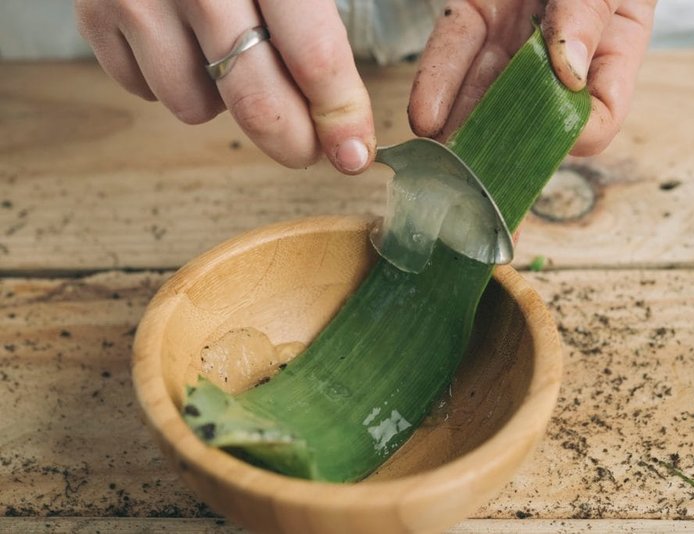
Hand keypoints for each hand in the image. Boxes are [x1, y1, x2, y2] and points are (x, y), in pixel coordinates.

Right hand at [75, 0, 374, 173]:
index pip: (312, 55)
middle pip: (255, 100)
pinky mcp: (92, 11)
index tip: (354, 153)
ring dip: (222, 99)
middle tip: (307, 148)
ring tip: (229, 53)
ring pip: (194, 107)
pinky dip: (171, 81)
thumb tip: (347, 112)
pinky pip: (143, 90)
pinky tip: (183, 43)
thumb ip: (321, 22)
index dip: (339, 115)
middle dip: (292, 141)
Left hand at [408, 0, 656, 155]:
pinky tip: (425, 116)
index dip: (580, 131)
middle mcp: (562, 48)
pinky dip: (438, 83)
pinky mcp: (477, 10)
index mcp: (613, 44)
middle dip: (500, 141)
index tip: (554, 143)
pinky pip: (455, 49)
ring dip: (462, 124)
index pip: (602, 109)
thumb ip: (591, 13)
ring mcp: (517, 31)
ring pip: (488, 88)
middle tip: (476, 172)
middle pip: (534, 108)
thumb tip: (570, 71)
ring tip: (442, 156)